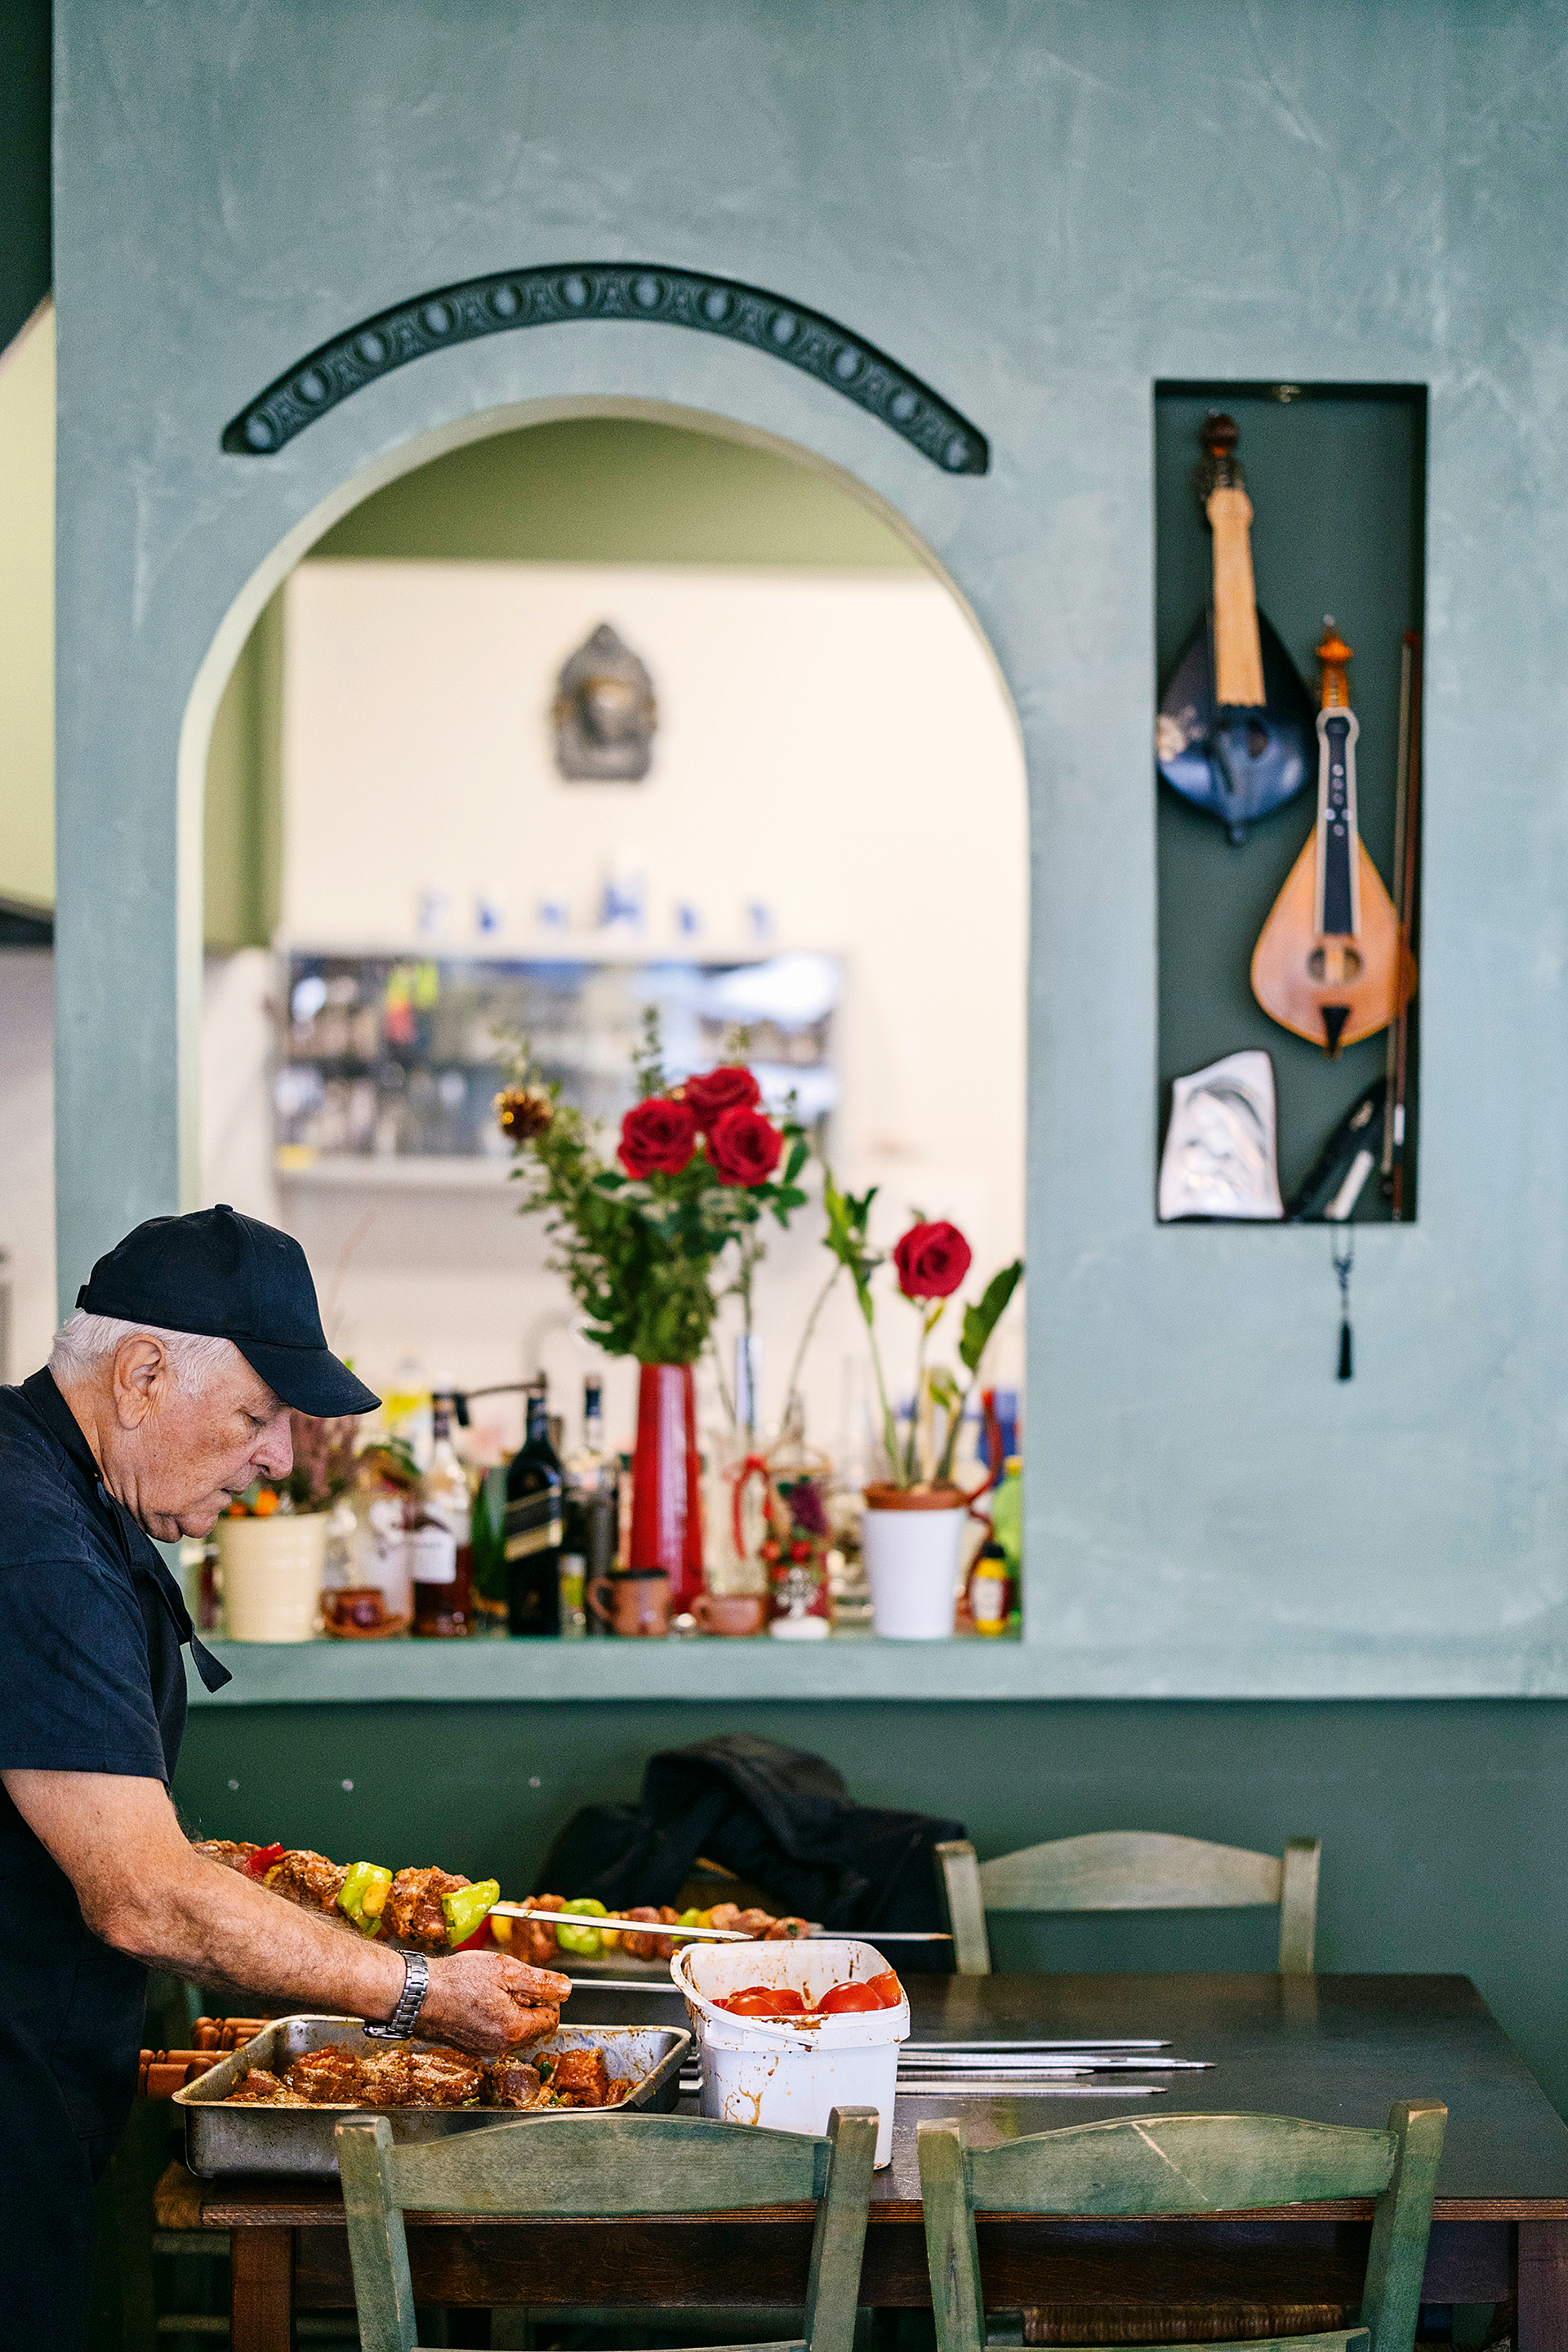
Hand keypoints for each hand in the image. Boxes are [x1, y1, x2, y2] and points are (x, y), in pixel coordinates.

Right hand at [419, 1951, 572, 2056]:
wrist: (417, 1994)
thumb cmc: (456, 1980)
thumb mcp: (505, 1970)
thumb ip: (540, 1981)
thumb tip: (566, 1988)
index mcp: (514, 2029)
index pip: (551, 2019)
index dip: (548, 1997)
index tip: (534, 1982)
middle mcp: (501, 2046)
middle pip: (533, 2028)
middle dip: (529, 2005)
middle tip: (510, 1983)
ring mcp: (484, 2049)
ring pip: (514, 2032)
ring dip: (512, 2011)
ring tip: (492, 1990)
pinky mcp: (470, 2047)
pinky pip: (495, 2035)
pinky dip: (495, 2019)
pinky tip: (479, 2000)